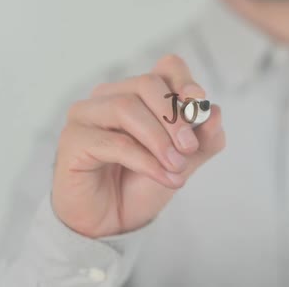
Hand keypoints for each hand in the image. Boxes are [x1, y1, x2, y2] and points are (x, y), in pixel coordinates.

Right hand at [52, 55, 224, 237]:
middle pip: (147, 84)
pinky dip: (146, 161)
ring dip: (159, 140)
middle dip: (174, 117)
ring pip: (127, 108)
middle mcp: (110, 96)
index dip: (184, 80)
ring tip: (177, 167)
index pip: (165, 68)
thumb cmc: (143, 183)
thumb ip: (203, 139)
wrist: (113, 221)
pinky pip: (114, 142)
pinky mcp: (73, 140)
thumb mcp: (184, 161)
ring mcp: (87, 115)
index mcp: (140, 93)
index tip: (198, 102)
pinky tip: (164, 177)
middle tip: (189, 148)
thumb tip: (214, 113)